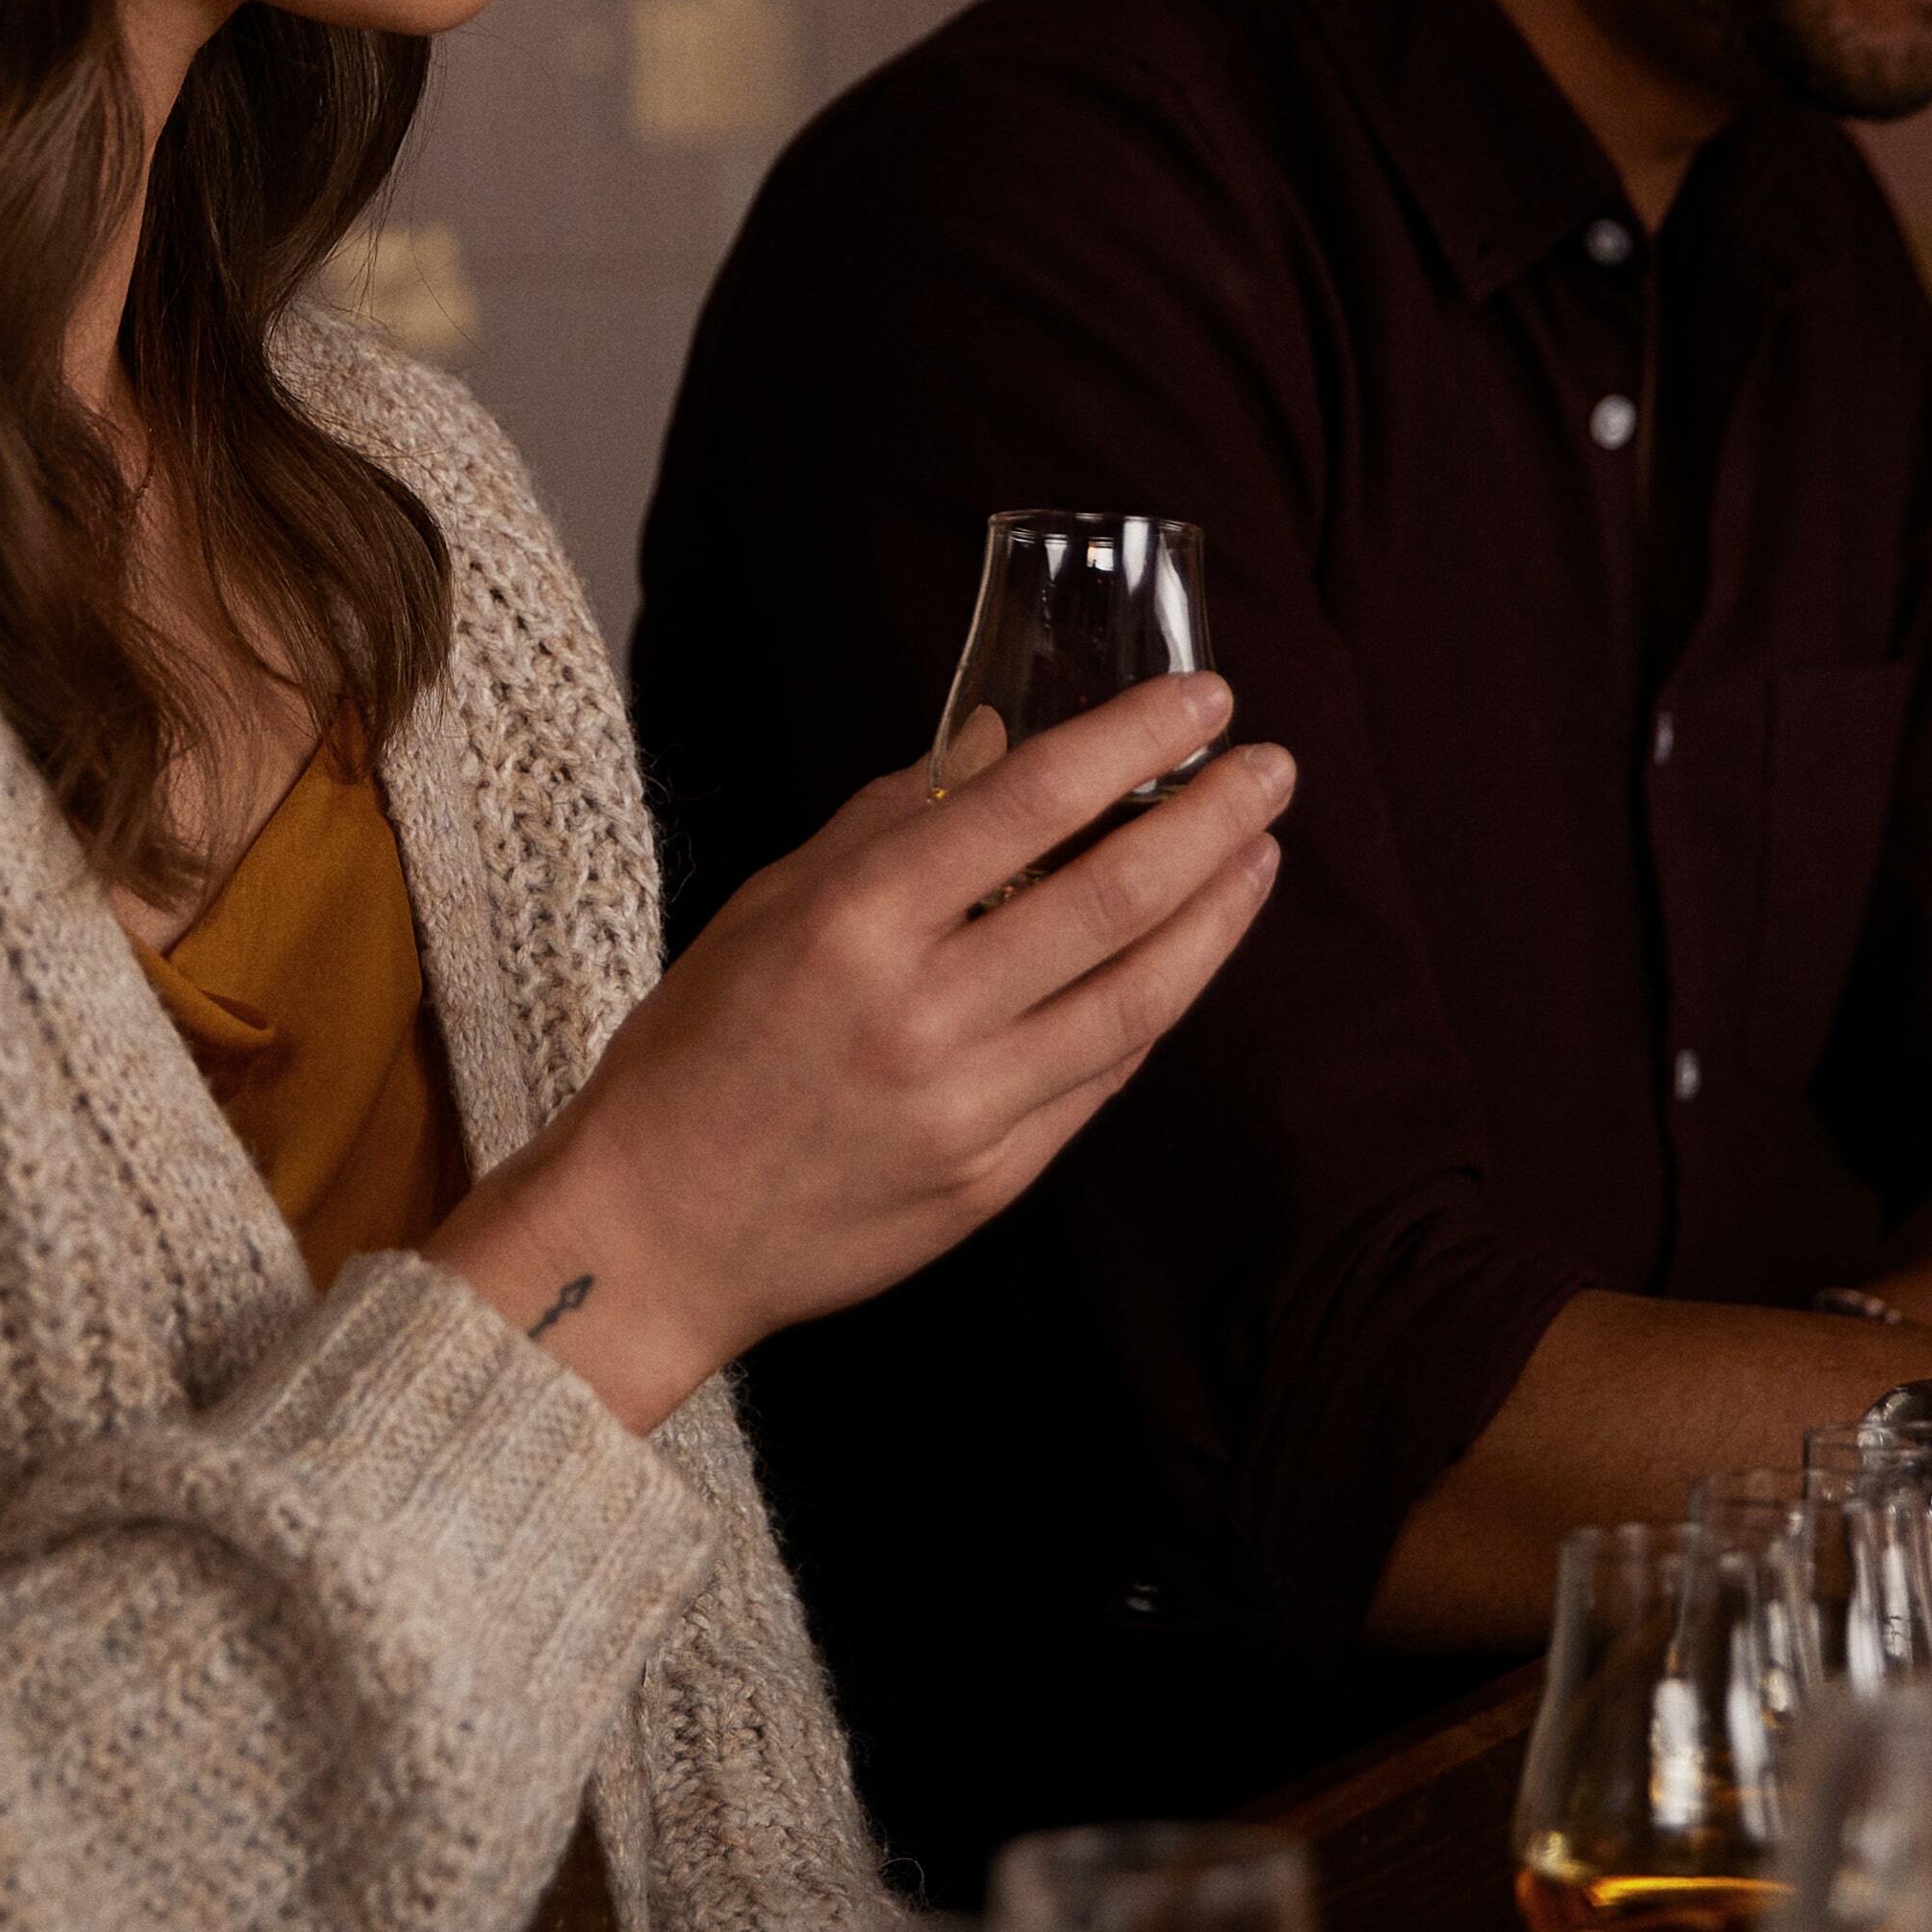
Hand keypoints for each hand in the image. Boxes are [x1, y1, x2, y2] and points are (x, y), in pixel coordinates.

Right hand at [428, 675, 1290, 1425]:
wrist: (658, 1232)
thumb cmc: (698, 1052)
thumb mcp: (768, 905)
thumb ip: (889, 820)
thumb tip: (1000, 741)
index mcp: (855, 922)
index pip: (1027, 804)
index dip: (1130, 741)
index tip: (1201, 699)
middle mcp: (922, 1012)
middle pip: (1111, 896)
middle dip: (1211, 820)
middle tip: (1273, 768)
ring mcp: (968, 1105)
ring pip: (1137, 995)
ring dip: (1217, 915)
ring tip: (1261, 853)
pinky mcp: (995, 1179)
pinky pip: (1103, 1076)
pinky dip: (1158, 1005)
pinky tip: (1191, 953)